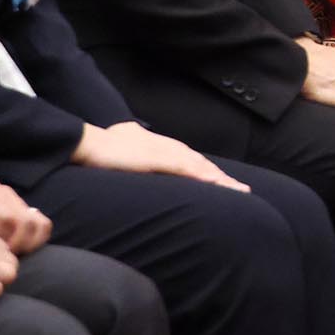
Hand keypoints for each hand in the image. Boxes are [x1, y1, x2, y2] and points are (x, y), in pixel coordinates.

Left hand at [0, 178, 51, 254]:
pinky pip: (40, 224)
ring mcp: (14, 199)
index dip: (0, 241)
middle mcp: (4, 191)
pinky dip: (34, 240)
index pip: (7, 219)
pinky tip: (16, 250)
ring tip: (7, 256)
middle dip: (15, 245)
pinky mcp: (19, 208)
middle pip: (26, 221)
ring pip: (38, 222)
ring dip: (27, 244)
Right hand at [75, 122, 250, 190]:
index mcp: (166, 151)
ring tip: (238, 192)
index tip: (230, 188)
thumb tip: (146, 177)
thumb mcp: (131, 160)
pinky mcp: (157, 158)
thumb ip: (144, 167)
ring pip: (200, 167)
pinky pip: (185, 168)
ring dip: (220, 180)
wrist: (90, 142)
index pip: (196, 166)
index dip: (214, 177)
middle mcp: (170, 149)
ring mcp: (165, 152)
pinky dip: (202, 176)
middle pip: (204, 166)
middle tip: (244, 192)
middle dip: (224, 179)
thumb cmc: (108, 150)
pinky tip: (214, 184)